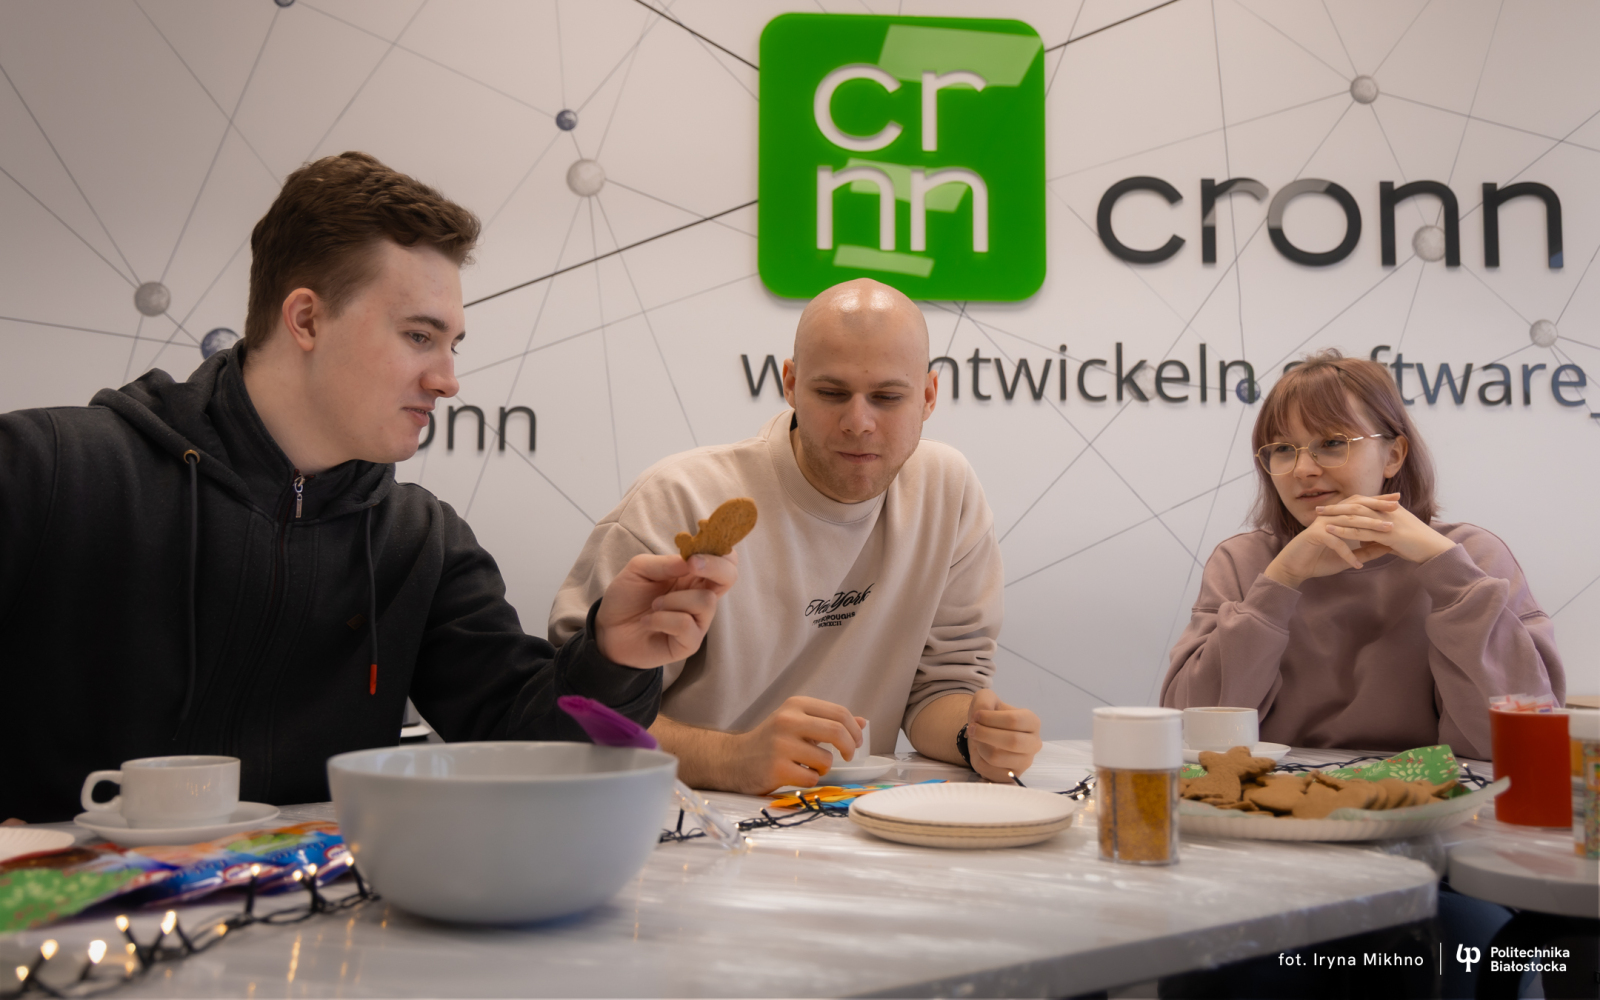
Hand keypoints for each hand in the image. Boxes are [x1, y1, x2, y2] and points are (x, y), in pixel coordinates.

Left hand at [594, 552, 737, 666]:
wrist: (608, 630)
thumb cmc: (627, 598)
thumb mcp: (639, 569)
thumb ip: (666, 563)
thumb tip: (691, 561)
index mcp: (693, 575)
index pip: (724, 559)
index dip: (718, 549)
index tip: (696, 548)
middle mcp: (701, 596)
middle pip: (730, 576)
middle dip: (714, 566)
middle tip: (691, 565)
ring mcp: (698, 621)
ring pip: (706, 601)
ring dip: (674, 600)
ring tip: (654, 605)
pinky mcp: (689, 643)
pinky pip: (686, 625)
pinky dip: (663, 619)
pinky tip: (649, 622)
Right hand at [725, 696, 864, 793]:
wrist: (734, 760)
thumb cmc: (770, 741)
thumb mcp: (797, 723)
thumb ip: (828, 721)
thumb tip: (863, 723)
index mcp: (795, 705)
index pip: (838, 713)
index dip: (854, 730)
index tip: (855, 742)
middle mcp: (787, 720)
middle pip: (836, 731)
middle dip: (849, 747)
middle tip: (848, 756)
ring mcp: (781, 745)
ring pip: (826, 760)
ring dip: (823, 767)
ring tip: (807, 765)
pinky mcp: (776, 768)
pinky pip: (811, 778)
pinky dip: (810, 779)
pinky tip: (796, 774)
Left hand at [965, 689, 1041, 781]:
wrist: (984, 734)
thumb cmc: (989, 716)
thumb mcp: (986, 699)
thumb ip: (984, 700)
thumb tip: (983, 713)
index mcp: (1032, 722)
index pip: (1014, 721)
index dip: (990, 718)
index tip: (976, 716)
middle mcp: (1033, 743)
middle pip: (1012, 741)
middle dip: (985, 734)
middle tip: (971, 729)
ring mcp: (1024, 762)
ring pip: (997, 757)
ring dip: (980, 746)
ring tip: (977, 739)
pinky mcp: (1011, 776)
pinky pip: (988, 770)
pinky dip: (978, 759)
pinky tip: (981, 751)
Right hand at [1262, 494, 1399, 589]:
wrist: (1294, 567)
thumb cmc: (1319, 559)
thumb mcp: (1348, 556)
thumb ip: (1367, 550)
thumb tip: (1389, 547)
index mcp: (1338, 517)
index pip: (1360, 505)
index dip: (1378, 502)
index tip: (1398, 502)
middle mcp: (1330, 516)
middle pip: (1356, 507)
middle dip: (1377, 506)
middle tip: (1396, 507)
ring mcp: (1322, 525)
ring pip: (1349, 521)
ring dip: (1369, 526)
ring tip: (1387, 531)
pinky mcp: (1315, 536)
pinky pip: (1336, 543)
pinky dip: (1348, 554)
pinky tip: (1358, 564)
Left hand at [1315, 494, 1453, 563]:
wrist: (1435, 551)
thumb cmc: (1416, 546)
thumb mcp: (1394, 538)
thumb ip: (1378, 537)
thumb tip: (1361, 541)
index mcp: (1390, 510)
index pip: (1364, 503)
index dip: (1346, 504)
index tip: (1330, 505)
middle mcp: (1388, 512)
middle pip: (1357, 505)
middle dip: (1336, 506)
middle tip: (1319, 508)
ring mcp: (1388, 521)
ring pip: (1356, 515)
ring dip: (1336, 515)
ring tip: (1319, 517)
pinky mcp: (1388, 533)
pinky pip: (1361, 530)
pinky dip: (1344, 530)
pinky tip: (1330, 531)